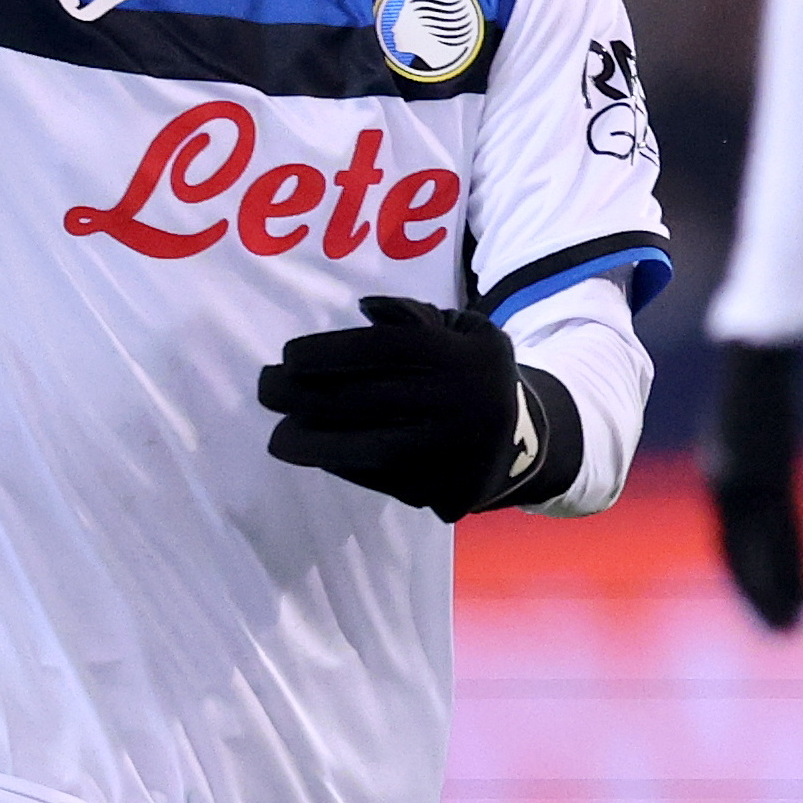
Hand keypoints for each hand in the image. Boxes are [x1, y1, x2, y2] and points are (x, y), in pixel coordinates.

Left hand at [260, 295, 565, 519]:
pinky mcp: (450, 492)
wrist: (534, 443)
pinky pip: (387, 482)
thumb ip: (415, 315)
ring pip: (373, 449)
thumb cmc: (477, 376)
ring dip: (316, 445)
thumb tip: (365, 310)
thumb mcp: (464, 330)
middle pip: (368, 399)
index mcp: (460, 357)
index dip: (329, 352)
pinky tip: (322, 456)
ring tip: (280, 438)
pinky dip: (348, 469)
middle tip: (267, 390)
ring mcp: (455, 454)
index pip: (384, 349)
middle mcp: (459, 405)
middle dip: (305, 396)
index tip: (288, 356)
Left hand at [702, 340, 802, 630]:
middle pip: (746, 552)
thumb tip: (746, 467)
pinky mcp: (771, 473)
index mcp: (722, 474)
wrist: (756, 351)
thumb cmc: (750, 374)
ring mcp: (752, 481)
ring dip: (779, 590)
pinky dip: (792, 564)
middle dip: (763, 593)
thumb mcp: (739, 416)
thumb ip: (742, 446)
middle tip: (782, 632)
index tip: (764, 608)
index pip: (732, 541)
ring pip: (767, 549)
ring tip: (795, 624)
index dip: (747, 576)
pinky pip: (784, 529)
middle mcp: (732, 485)